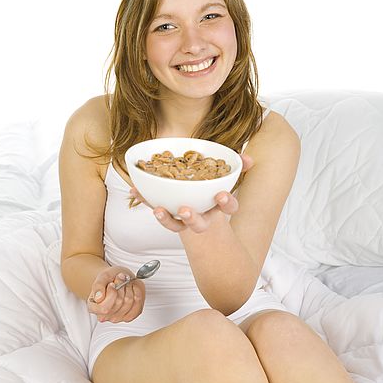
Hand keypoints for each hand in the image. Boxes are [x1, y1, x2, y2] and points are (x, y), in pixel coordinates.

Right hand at [87, 266, 145, 322]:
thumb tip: (98, 298)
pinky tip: (132, 288)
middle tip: (120, 278)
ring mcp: (117, 318)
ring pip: (128, 302)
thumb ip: (98, 286)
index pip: (105, 308)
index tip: (112, 284)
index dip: (111, 294)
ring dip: (129, 287)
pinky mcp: (130, 316)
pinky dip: (137, 292)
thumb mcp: (102, 277)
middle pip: (119, 302)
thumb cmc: (109, 279)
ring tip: (125, 282)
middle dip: (121, 286)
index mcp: (93, 307)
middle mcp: (104, 316)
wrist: (119, 278)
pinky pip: (138, 304)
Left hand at [129, 153, 253, 233]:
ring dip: (167, 219)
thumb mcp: (226, 177)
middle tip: (185, 210)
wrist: (201, 210)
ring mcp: (183, 219)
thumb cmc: (213, 189)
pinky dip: (145, 200)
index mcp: (219, 207)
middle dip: (192, 219)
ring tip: (158, 210)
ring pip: (176, 224)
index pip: (228, 207)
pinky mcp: (168, 215)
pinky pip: (157, 209)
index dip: (226, 202)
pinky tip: (133, 190)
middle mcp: (202, 217)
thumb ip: (238, 166)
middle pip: (199, 224)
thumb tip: (248, 158)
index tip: (221, 195)